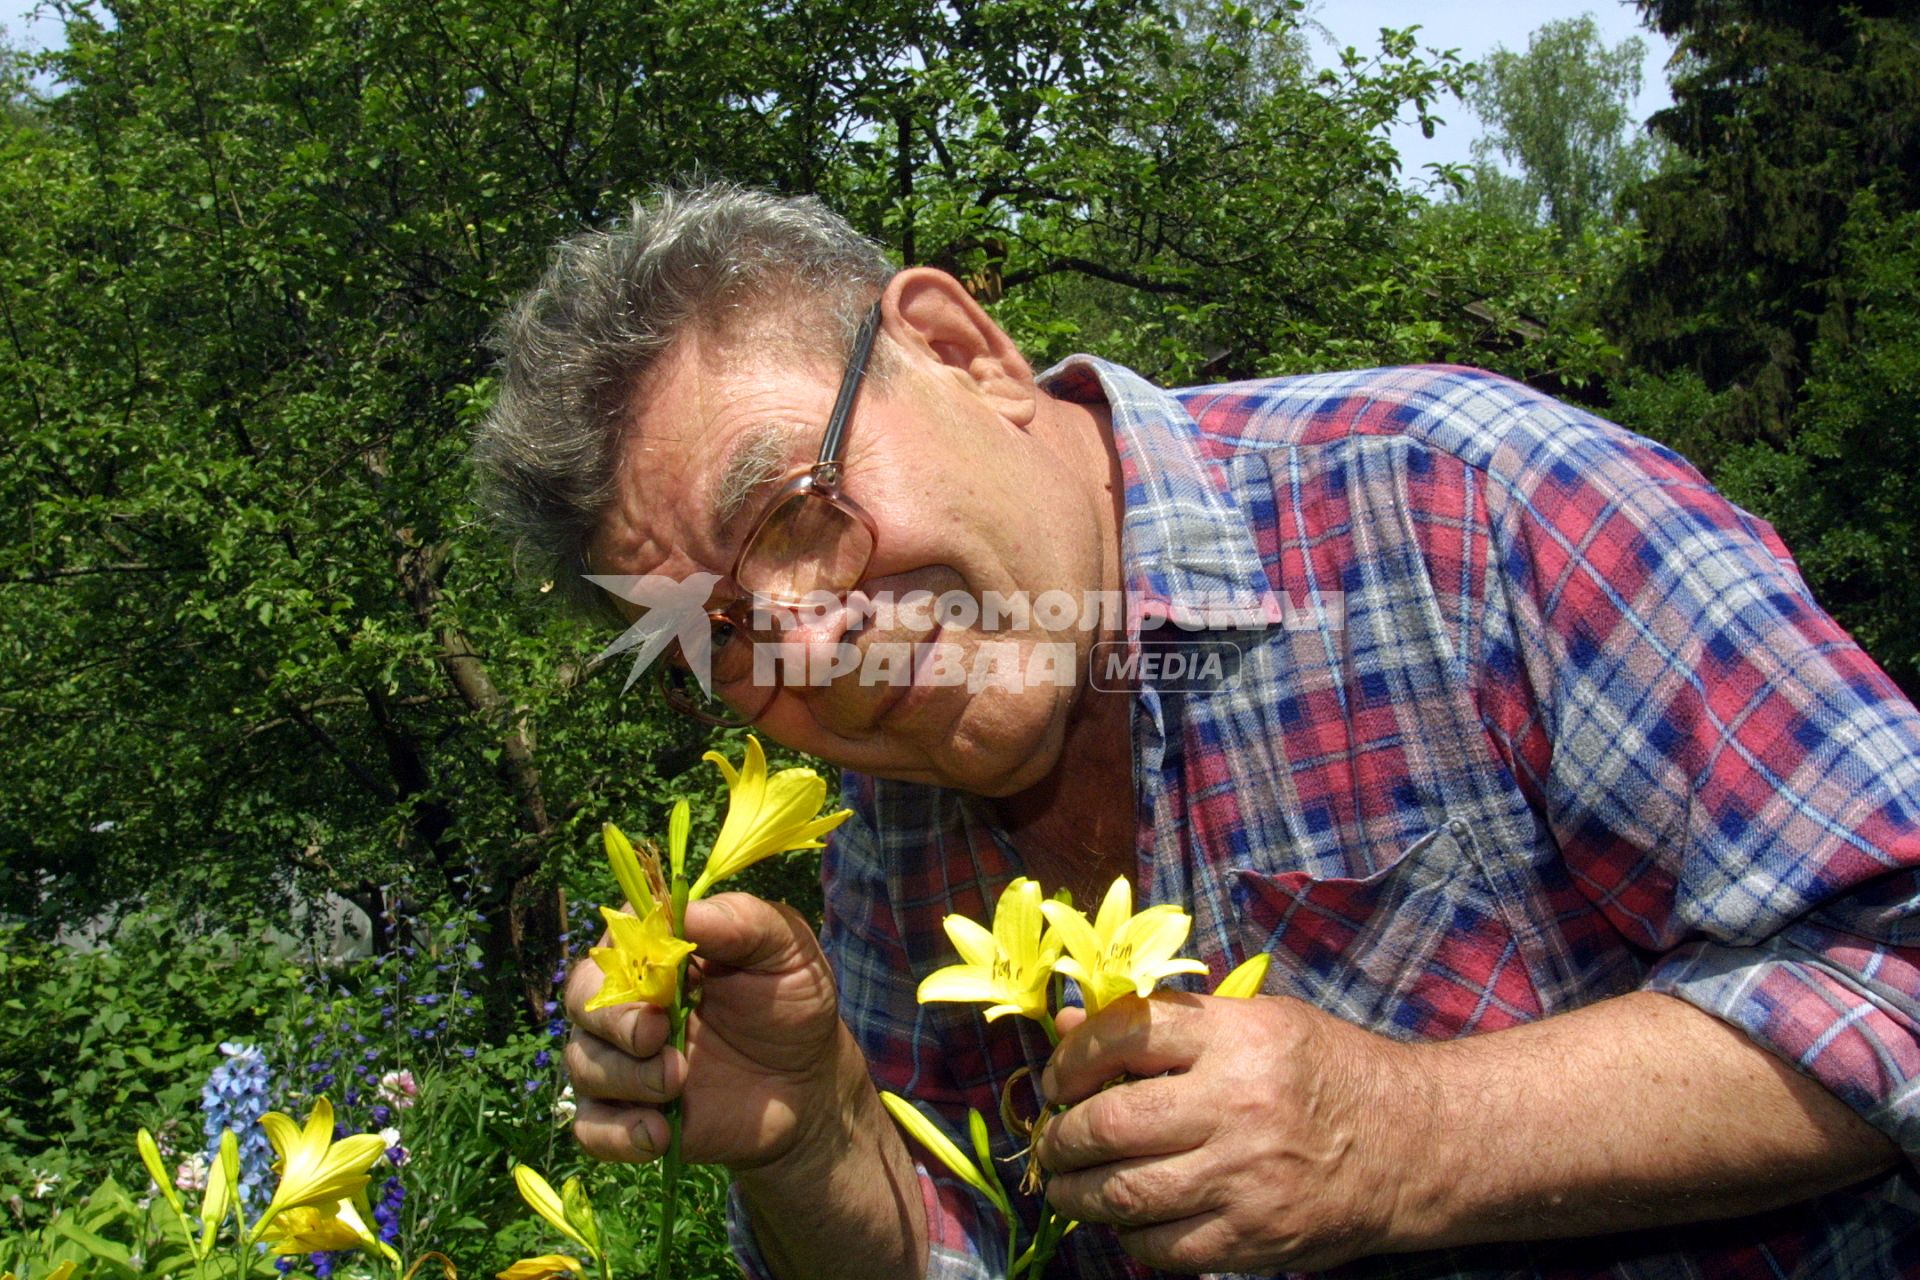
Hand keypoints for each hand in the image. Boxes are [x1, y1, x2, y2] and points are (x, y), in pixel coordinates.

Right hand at [565, 891, 845, 1170]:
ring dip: (624, 1077)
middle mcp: (629, 1000)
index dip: (625, 955)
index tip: (663, 974)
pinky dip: (616, 1133)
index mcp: (659, 949)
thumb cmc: (792, 1003)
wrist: (809, 1087)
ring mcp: (623, 1059)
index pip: (615, 938)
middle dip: (613, 1021)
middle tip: (656, 1036)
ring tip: (677, 1084)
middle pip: (582, 1000)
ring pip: (583, 1063)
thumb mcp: (786, 949)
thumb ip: (741, 921)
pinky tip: (657, 1134)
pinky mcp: (627, 1114)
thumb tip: (683, 911)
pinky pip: (591, 1127)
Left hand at [1037, 992, 1423, 1273]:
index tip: (1057, 1078)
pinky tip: (1126, 1219)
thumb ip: (1164, 1025)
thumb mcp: (1256, 1023)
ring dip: (1077, 1191)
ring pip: (1124, 1192)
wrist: (1413, 1145)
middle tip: (1053, 1139)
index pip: (1122, 1036)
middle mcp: (1237, 1103)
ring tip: (1068, 1184)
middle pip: (1110, 1122)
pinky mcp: (1254, 1238)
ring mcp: (1245, 1177)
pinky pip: (1161, 1247)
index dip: (1071, 1058)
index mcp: (1237, 1036)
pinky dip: (1128, 1236)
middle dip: (1062, 1135)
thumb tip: (1070, 1025)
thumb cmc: (1325, 1071)